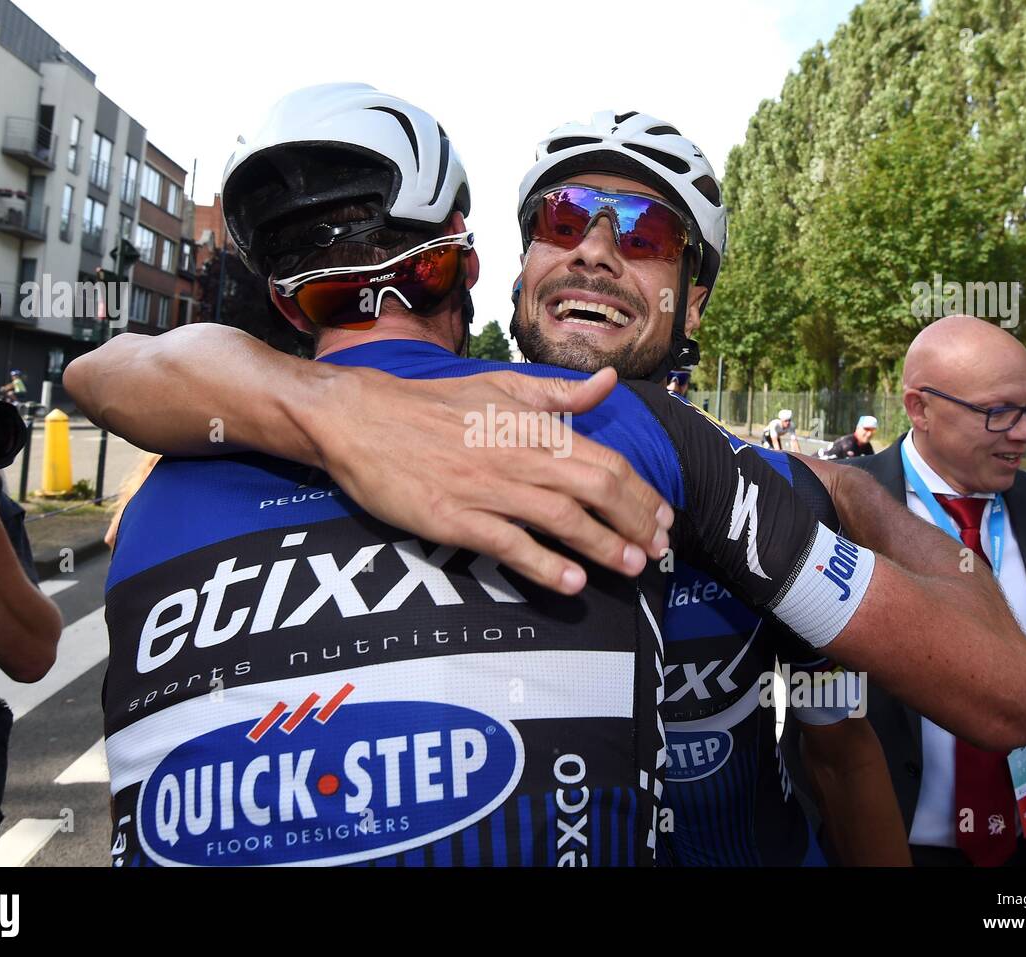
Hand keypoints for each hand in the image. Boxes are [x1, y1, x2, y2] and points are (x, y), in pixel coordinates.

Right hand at [311, 366, 672, 594]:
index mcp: (533, 426)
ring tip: (634, 566)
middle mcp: (519, 457)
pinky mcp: (456, 519)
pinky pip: (510, 545)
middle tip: (659, 549)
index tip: (661, 515)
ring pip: (562, 520)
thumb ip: (558, 392)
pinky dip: (545, 564)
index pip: (605, 460)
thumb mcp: (501, 387)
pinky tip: (573, 582)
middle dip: (635, 522)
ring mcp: (488, 489)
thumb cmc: (435, 405)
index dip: (641, 493)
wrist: (364, 420)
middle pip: (596, 491)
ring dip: (604, 546)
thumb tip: (608, 382)